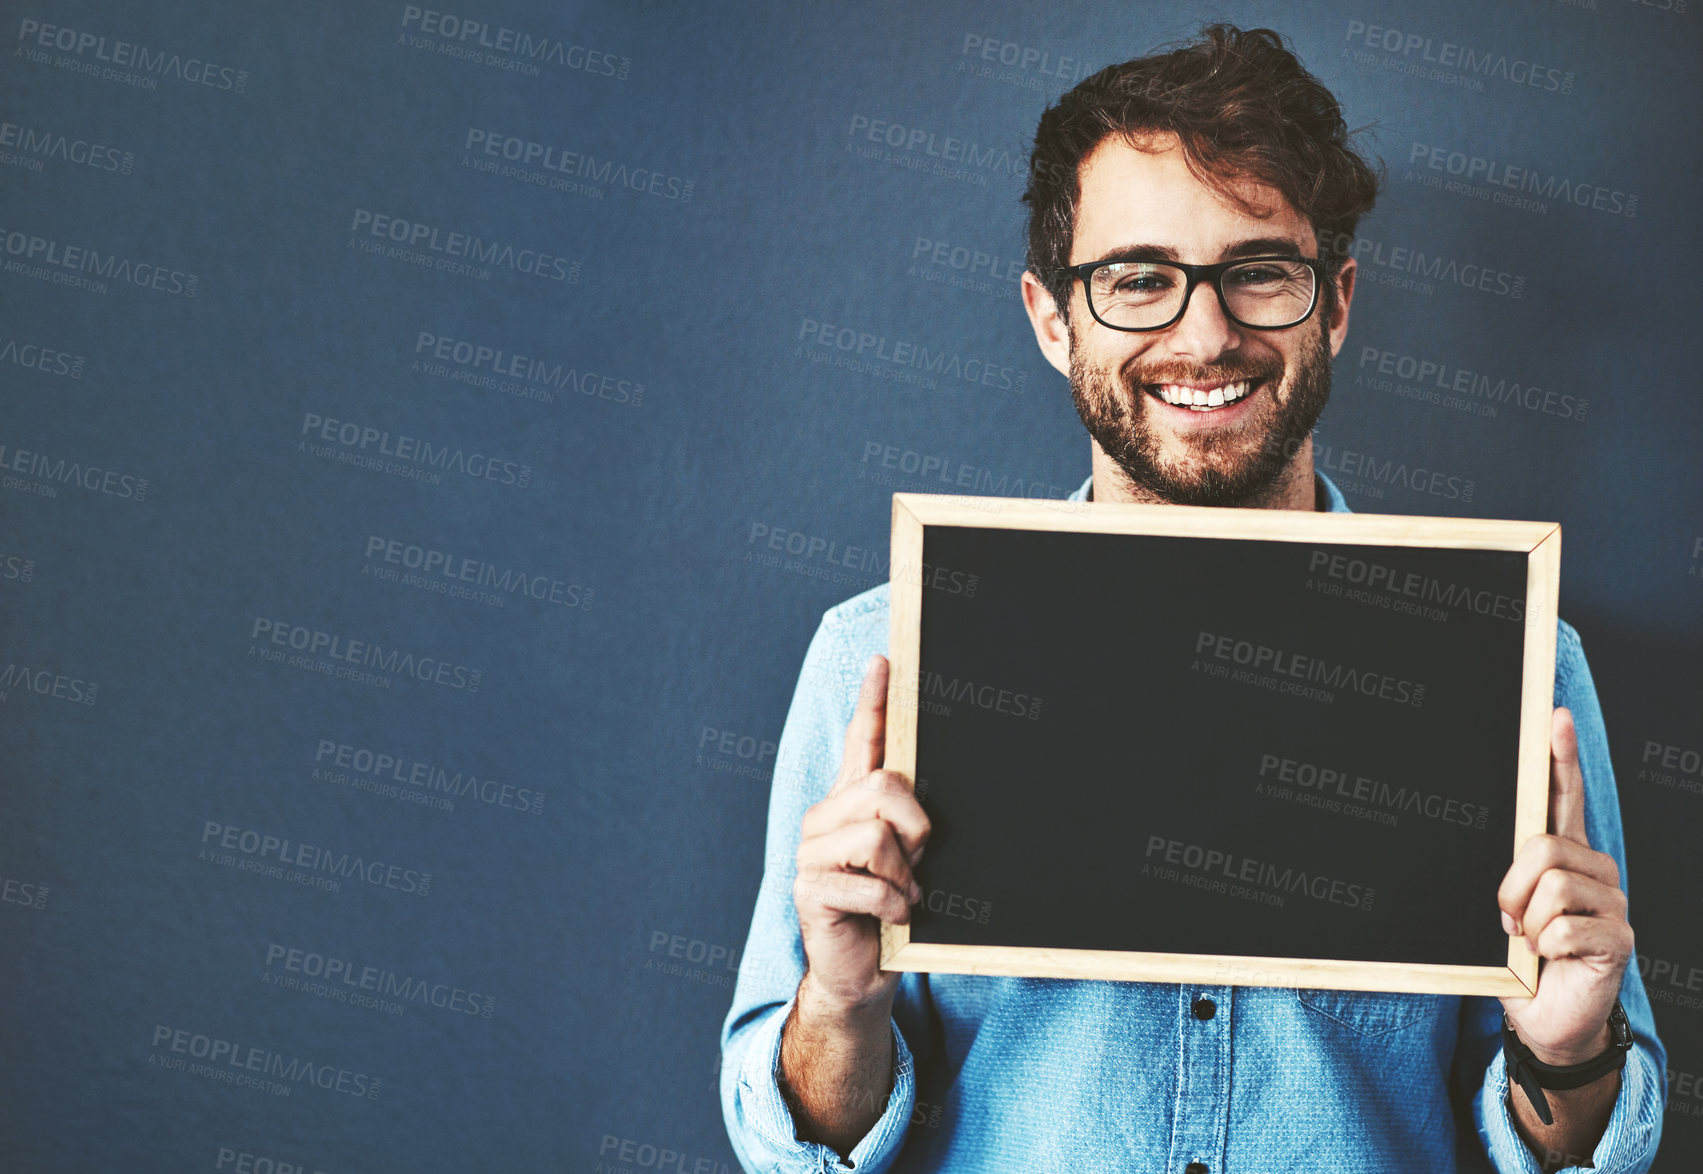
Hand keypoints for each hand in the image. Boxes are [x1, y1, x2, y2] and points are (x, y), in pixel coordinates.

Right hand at [792, 654, 931, 1012]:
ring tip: (900, 895)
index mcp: (852, 802)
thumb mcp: (909, 858)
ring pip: (878, 835)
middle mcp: (826, 817)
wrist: (862, 972)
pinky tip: (889, 918)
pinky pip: (870, 884)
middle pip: (885, 787)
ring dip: (903, 876)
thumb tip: (920, 796)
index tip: (885, 661)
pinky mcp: (808, 888)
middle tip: (915, 865)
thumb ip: (910, 821)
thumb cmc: (890, 910)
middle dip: (916, 829)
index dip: (874, 700)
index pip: (863, 741)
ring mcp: (812, 851)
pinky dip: (893, 906)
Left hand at [1496, 707, 1632, 1064]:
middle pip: (1543, 846)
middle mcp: (1595, 870)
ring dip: (1524, 920)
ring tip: (1529, 941)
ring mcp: (1612, 902)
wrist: (1544, 1019)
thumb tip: (1496, 839)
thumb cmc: (1520, 959)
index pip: (1564, 797)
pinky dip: (1543, 946)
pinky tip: (1549, 958)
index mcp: (1564, 855)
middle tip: (1506, 918)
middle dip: (1511, 885)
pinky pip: (1564, 926)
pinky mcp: (1619, 938)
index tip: (1554, 717)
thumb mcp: (1506, 908)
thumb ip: (1508, 873)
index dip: (1560, 757)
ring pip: (1552, 885)